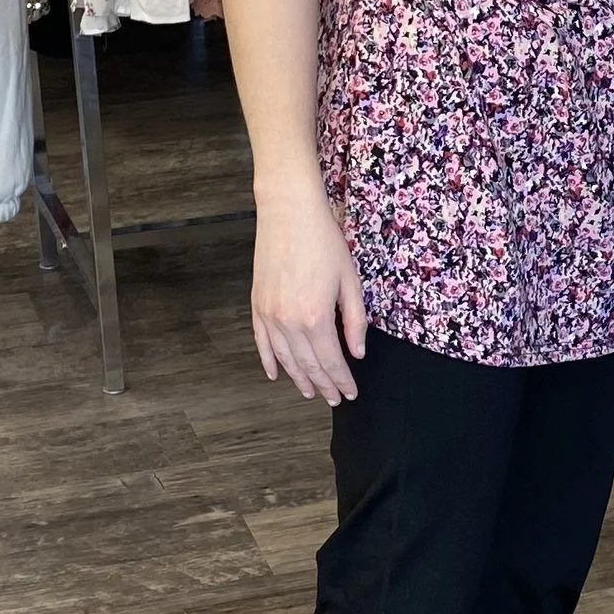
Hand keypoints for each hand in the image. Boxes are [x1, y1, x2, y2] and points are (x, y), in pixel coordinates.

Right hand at [250, 184, 366, 403]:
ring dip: (298, 379)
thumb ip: (354, 321)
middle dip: (323, 385)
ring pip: (284, 359)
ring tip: (310, 392)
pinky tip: (276, 374)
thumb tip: (357, 352)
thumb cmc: (323, 242)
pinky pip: (261, 342)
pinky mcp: (257, 306)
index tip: (350, 392)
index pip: (331, 362)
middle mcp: (290, 323)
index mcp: (316, 318)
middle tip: (334, 399)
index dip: (342, 380)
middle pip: (308, 366)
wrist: (289, 213)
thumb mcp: (350, 281)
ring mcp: (269, 315)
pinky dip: (268, 361)